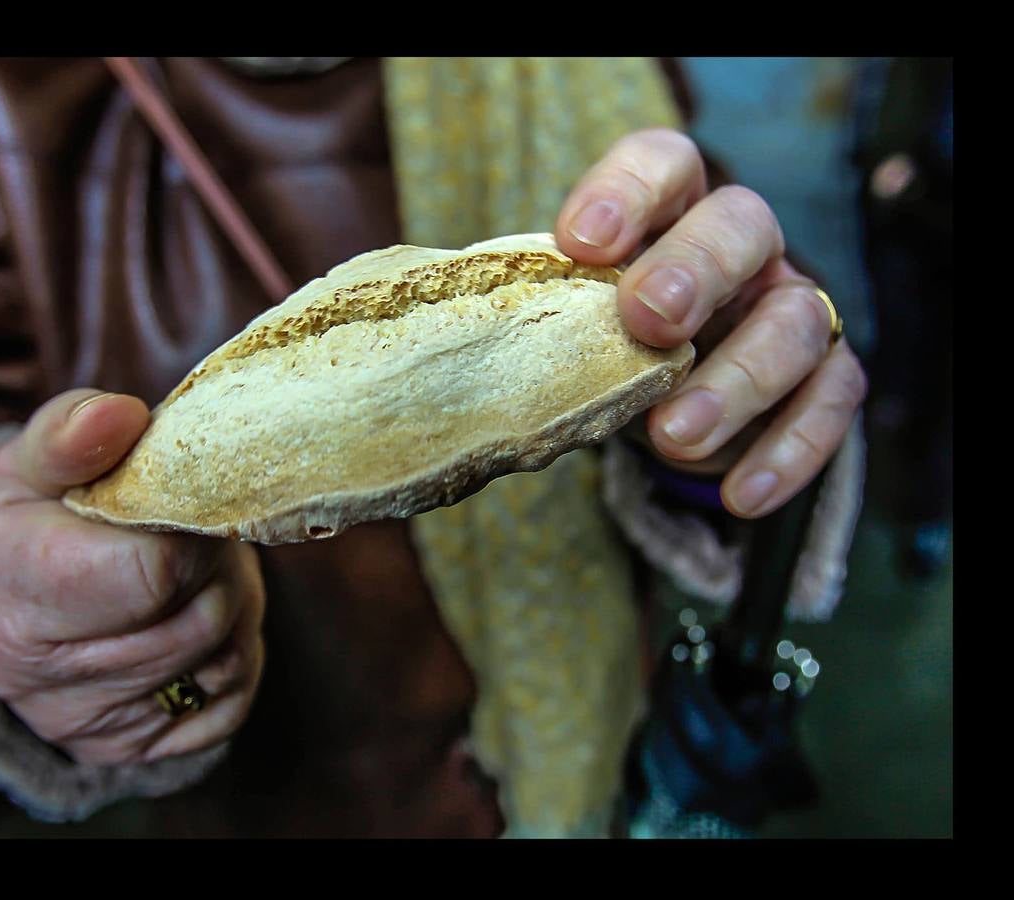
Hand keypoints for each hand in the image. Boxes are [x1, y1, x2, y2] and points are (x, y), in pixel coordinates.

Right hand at [0, 389, 264, 764]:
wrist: (1, 613)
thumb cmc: (26, 522)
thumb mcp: (27, 462)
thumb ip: (72, 431)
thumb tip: (123, 417)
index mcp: (12, 588)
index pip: (153, 570)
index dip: (191, 524)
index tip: (183, 497)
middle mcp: (42, 675)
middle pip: (199, 615)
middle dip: (215, 561)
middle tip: (191, 529)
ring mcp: (91, 723)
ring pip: (225, 656)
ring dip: (230, 603)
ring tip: (191, 569)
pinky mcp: (136, 751)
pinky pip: (230, 699)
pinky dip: (232, 654)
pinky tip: (192, 619)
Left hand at [555, 128, 867, 517]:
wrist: (652, 404)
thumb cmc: (595, 345)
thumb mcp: (563, 322)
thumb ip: (536, 315)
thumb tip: (468, 348)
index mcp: (670, 209)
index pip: (663, 163)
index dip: (627, 191)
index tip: (581, 243)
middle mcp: (740, 246)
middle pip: (742, 223)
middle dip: (695, 269)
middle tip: (648, 322)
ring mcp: (787, 303)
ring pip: (795, 318)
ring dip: (739, 379)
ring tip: (674, 436)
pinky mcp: (823, 371)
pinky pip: (832, 398)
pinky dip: (790, 450)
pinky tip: (739, 496)